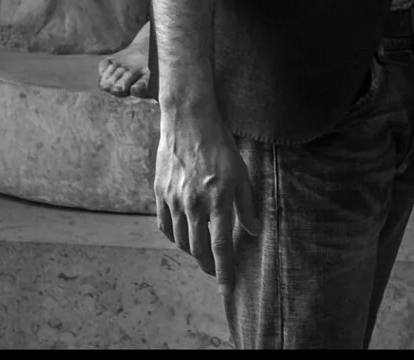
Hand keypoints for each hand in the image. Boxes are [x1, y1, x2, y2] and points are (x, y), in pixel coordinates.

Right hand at [154, 100, 255, 280]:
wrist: (188, 121)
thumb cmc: (220, 146)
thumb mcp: (242, 173)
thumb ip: (247, 205)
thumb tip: (254, 230)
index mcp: (218, 200)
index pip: (221, 248)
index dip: (224, 273)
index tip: (226, 291)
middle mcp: (194, 204)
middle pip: (198, 249)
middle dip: (207, 266)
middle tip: (214, 271)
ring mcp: (174, 200)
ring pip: (180, 240)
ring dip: (192, 251)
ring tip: (201, 252)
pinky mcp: (160, 193)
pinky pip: (164, 225)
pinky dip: (173, 236)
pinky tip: (182, 236)